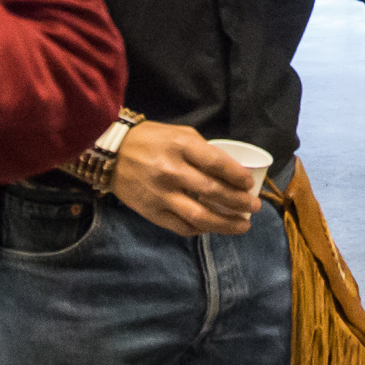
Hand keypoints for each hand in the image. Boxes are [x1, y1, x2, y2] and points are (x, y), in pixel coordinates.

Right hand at [111, 120, 260, 236]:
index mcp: (181, 147)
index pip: (217, 164)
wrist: (110, 154)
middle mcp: (172, 172)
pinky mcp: (152, 213)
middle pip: (213, 192)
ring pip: (200, 217)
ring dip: (226, 223)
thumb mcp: (179, 134)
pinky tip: (214, 227)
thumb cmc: (150, 140)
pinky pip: (182, 227)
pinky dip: (201, 229)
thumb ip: (203, 151)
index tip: (249, 184)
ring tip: (243, 225)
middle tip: (254, 207)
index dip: (238, 176)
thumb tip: (231, 171)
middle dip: (239, 202)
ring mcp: (161, 195)